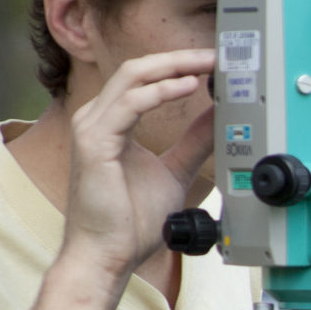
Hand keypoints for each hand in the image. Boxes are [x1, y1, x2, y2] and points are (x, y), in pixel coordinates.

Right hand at [57, 48, 216, 281]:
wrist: (107, 255)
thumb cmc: (130, 221)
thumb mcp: (175, 171)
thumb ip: (194, 142)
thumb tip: (218, 115)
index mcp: (113, 122)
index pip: (145, 79)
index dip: (179, 66)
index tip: (214, 62)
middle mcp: (97, 118)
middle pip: (138, 69)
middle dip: (179, 57)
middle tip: (216, 55)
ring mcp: (92, 127)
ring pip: (132, 78)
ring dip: (173, 67)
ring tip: (207, 65)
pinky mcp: (94, 142)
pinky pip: (129, 105)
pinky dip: (159, 92)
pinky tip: (187, 87)